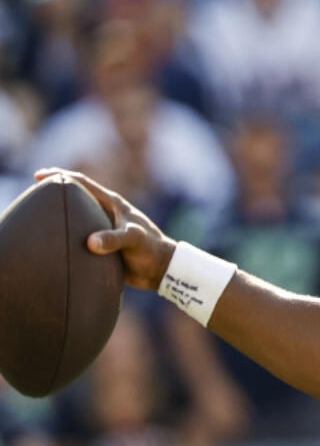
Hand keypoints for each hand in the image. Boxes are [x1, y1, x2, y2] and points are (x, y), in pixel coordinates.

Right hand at [34, 167, 176, 290]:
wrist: (161, 269)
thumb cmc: (151, 249)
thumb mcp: (133, 240)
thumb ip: (114, 239)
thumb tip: (90, 242)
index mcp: (113, 204)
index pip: (83, 184)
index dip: (61, 177)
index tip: (40, 177)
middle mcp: (106, 213)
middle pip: (76, 199)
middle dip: (56, 195)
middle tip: (33, 198)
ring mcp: (104, 228)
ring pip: (76, 218)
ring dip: (60, 216)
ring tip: (38, 220)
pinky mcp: (103, 245)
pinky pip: (79, 237)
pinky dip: (66, 236)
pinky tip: (53, 244)